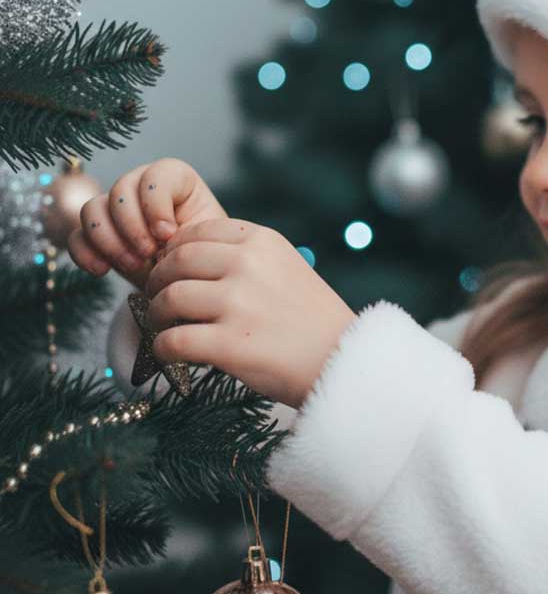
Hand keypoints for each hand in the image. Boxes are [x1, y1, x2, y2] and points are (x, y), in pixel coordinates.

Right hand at [67, 158, 227, 291]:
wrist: (189, 280)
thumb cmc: (203, 255)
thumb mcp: (206, 240)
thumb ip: (189, 231)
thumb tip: (163, 237)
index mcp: (176, 180)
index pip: (156, 175)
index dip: (156, 204)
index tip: (168, 234)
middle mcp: (141, 187)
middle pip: (120, 190)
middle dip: (132, 226)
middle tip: (148, 254)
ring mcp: (115, 209)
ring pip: (92, 209)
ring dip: (109, 241)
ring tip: (133, 265)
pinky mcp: (97, 235)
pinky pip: (76, 236)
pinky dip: (85, 253)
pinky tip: (102, 270)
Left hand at [142, 217, 357, 409]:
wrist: (343, 360)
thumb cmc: (313, 319)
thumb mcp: (287, 267)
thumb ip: (245, 257)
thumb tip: (185, 259)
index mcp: (263, 241)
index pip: (197, 232)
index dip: (175, 251)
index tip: (172, 269)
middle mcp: (248, 265)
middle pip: (176, 262)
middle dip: (158, 281)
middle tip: (158, 298)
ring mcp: (238, 304)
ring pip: (169, 299)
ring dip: (157, 315)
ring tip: (165, 326)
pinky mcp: (229, 344)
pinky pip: (172, 341)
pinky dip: (163, 348)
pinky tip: (170, 353)